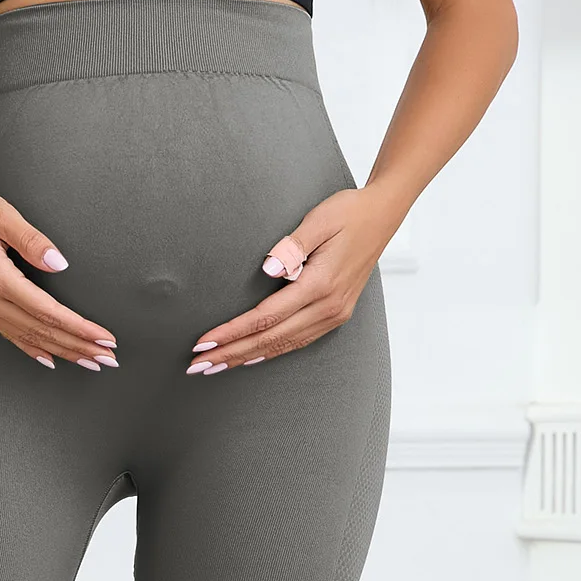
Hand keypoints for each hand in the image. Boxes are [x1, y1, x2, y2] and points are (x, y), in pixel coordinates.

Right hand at [0, 172, 117, 371]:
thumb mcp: (0, 213)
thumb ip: (32, 240)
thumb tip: (58, 263)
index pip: (48, 312)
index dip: (79, 328)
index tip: (104, 339)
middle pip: (41, 331)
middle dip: (77, 346)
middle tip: (107, 359)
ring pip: (27, 337)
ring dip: (61, 351)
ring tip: (88, 361)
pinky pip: (9, 333)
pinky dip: (32, 348)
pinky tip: (49, 358)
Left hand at [185, 185, 401, 373]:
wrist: (383, 216)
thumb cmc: (349, 212)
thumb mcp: (320, 219)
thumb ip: (292, 245)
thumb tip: (268, 267)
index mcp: (320, 284)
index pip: (266, 316)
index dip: (233, 332)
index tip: (205, 342)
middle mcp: (328, 307)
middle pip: (270, 339)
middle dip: (231, 354)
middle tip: (198, 366)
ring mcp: (333, 315)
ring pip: (283, 346)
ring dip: (247, 358)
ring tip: (216, 368)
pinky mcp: (335, 315)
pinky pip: (297, 342)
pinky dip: (271, 353)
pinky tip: (250, 359)